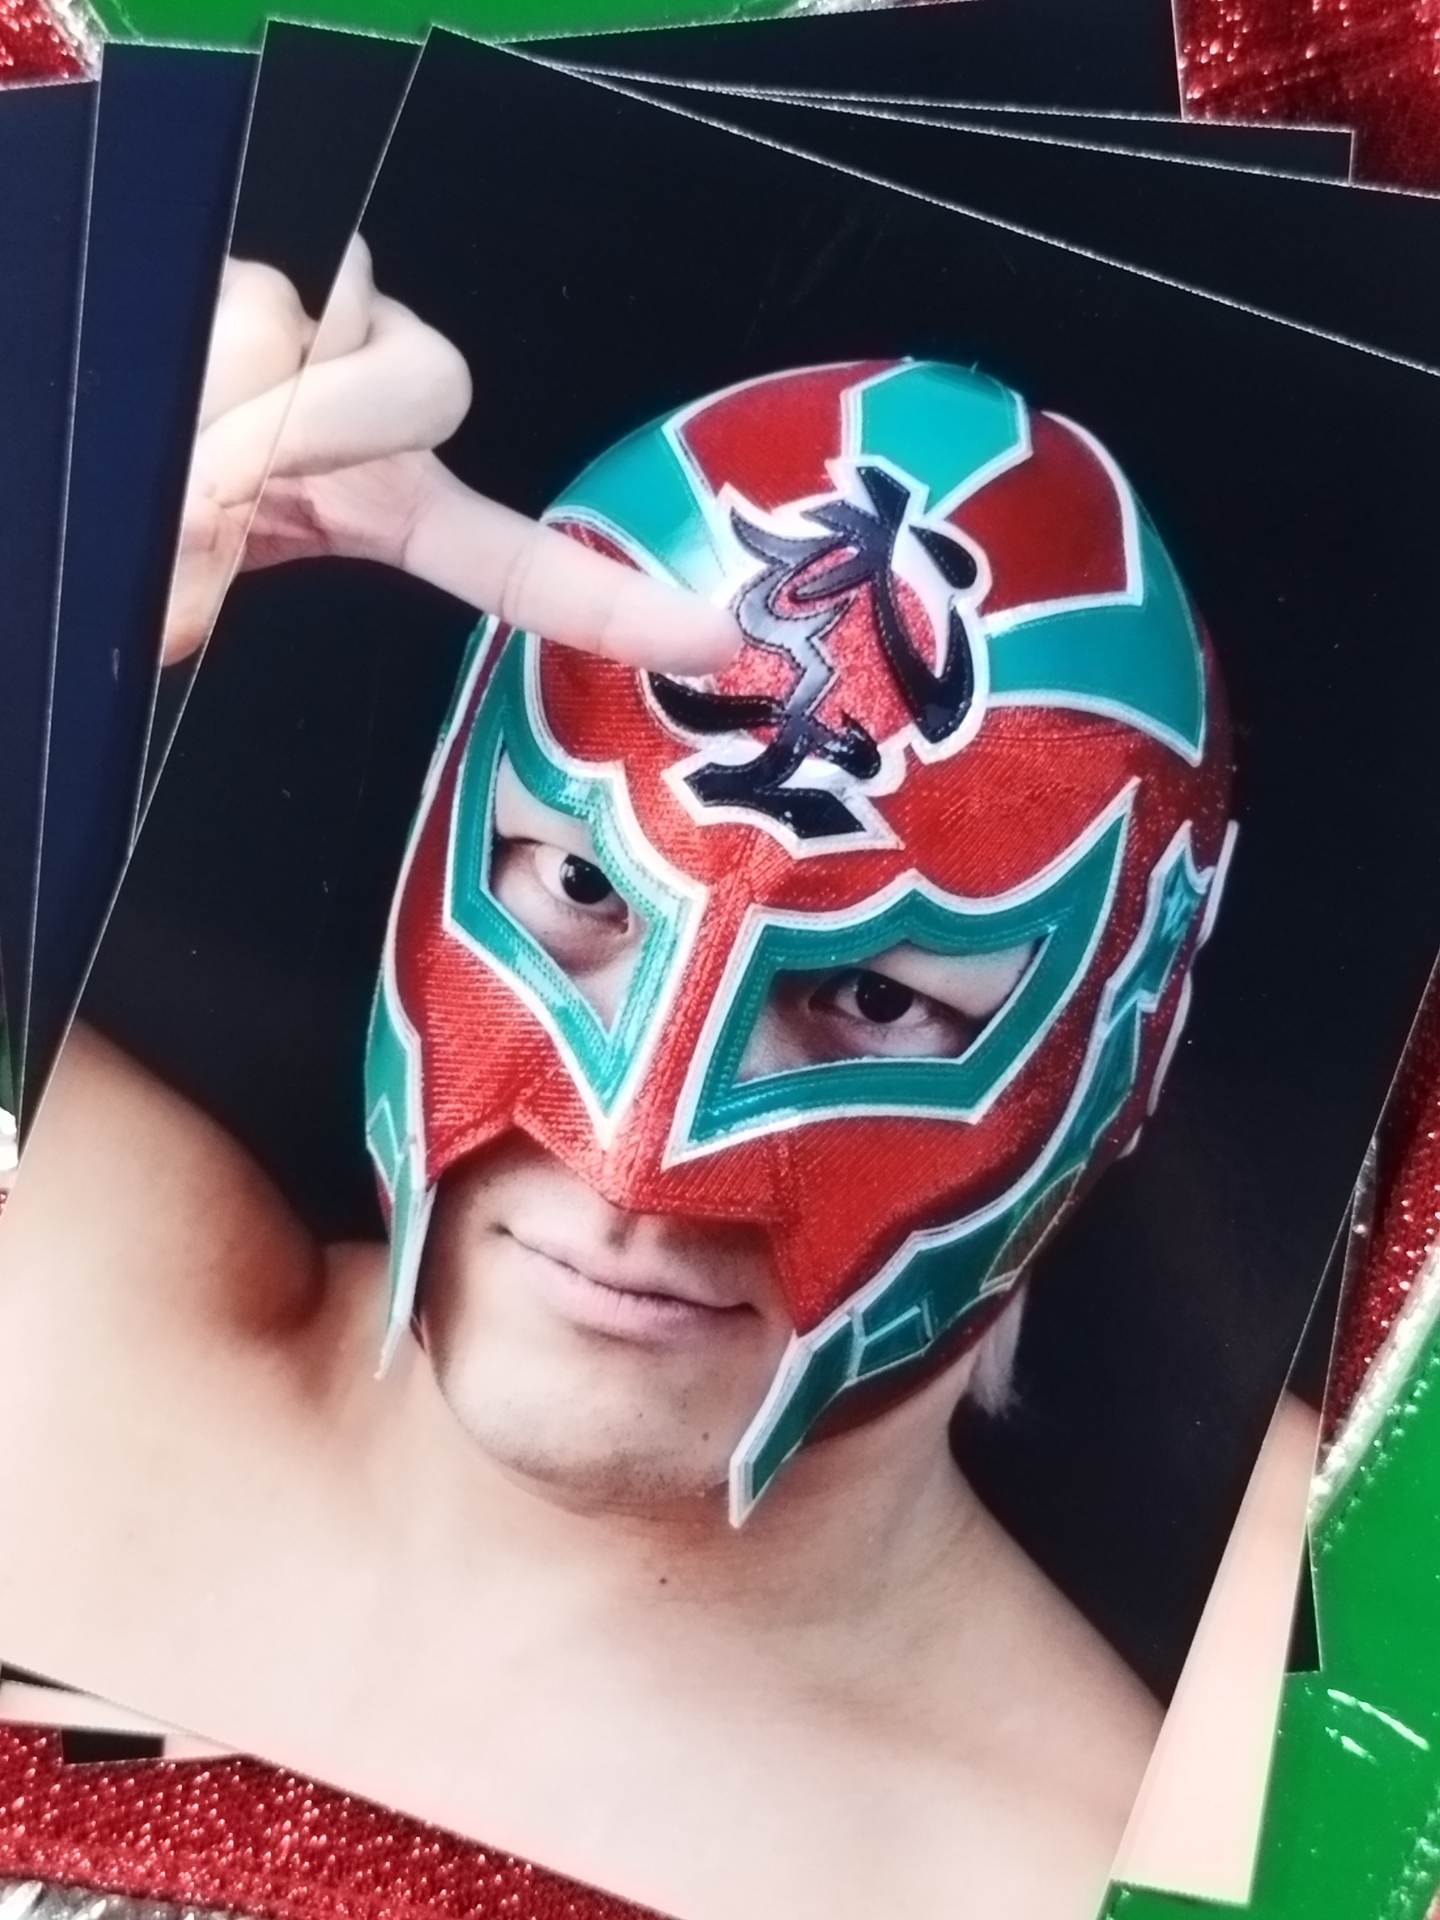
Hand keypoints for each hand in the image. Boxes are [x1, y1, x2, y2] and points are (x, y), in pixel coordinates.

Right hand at [164, 238, 738, 675]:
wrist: (72, 351)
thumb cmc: (132, 480)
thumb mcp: (170, 559)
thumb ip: (197, 577)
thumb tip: (176, 603)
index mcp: (378, 507)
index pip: (512, 561)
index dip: (607, 603)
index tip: (709, 639)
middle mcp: (373, 408)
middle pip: (430, 383)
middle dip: (318, 418)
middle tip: (210, 463)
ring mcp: (328, 322)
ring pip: (321, 326)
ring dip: (224, 386)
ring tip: (161, 410)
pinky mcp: (280, 257)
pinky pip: (262, 284)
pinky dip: (196, 342)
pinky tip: (161, 353)